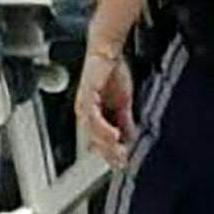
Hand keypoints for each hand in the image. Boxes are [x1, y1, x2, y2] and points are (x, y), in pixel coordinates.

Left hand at [75, 41, 133, 166]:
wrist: (107, 51)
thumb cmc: (111, 72)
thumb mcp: (122, 102)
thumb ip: (124, 120)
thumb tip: (129, 136)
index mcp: (91, 115)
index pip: (97, 141)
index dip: (109, 153)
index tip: (121, 162)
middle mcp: (84, 113)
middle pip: (93, 141)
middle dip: (108, 154)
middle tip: (122, 161)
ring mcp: (83, 106)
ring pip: (92, 133)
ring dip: (107, 145)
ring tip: (120, 152)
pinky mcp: (87, 97)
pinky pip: (94, 119)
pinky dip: (104, 129)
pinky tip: (114, 135)